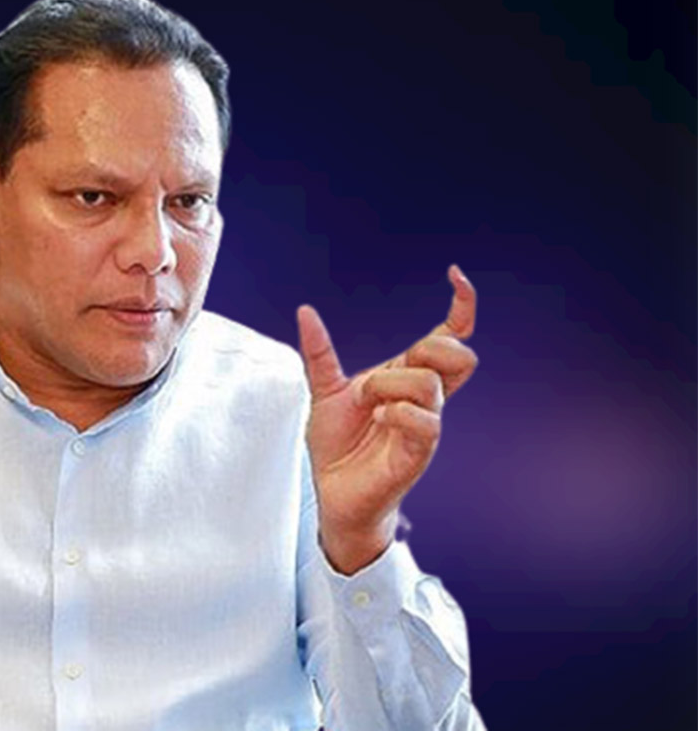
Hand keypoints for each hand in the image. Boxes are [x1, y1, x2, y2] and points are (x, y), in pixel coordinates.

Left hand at [297, 264, 477, 573]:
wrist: (332, 493)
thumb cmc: (337, 446)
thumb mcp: (323, 391)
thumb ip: (319, 353)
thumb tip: (305, 311)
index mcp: (407, 376)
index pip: (450, 337)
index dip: (462, 306)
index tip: (456, 274)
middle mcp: (424, 397)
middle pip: (456, 354)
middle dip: (423, 351)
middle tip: (378, 379)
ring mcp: (426, 424)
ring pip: (431, 384)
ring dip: (390, 387)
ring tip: (369, 408)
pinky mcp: (420, 451)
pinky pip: (424, 420)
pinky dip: (395, 413)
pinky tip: (377, 422)